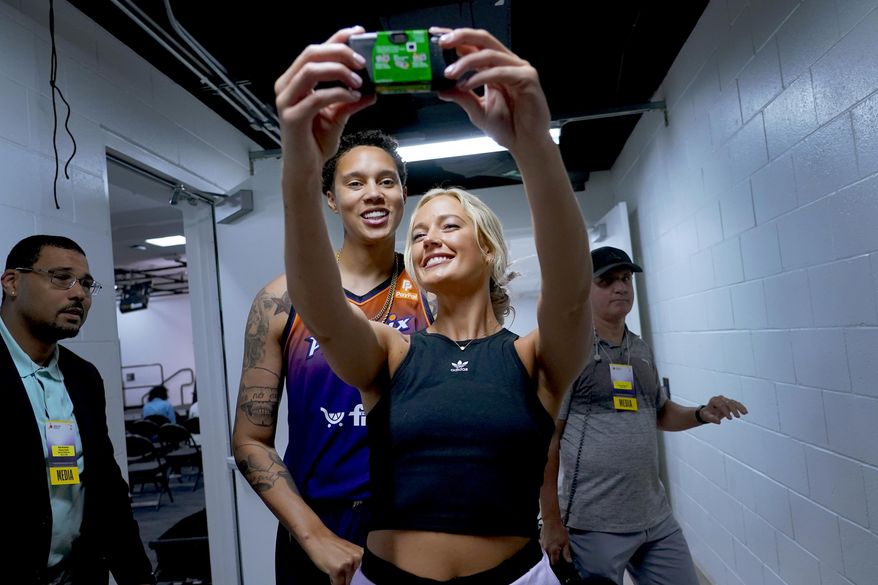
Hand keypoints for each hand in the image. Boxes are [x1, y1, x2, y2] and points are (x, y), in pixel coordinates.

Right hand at [274, 27, 376, 174]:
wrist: (305, 168)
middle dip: (340, 53)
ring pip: (311, 70)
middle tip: (362, 62)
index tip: (359, 33)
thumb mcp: (338, 116)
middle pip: (312, 53)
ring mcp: (287, 101)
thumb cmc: (316, 142)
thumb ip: (351, 100)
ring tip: (358, 82)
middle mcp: (286, 86)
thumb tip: (373, 90)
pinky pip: (317, 97)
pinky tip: (353, 97)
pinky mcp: (292, 117)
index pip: (316, 50)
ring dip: (339, 71)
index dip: (338, 38)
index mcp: (295, 80)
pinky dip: (338, 94)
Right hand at [301, 529, 362, 584]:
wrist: (316, 537)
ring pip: (346, 582)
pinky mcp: (337, 569)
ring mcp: (347, 564)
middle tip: (338, 570)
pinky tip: (330, 574)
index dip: (354, 575)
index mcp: (361, 553)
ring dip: (340, 580)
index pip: (361, 573)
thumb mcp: (348, 551)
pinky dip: (334, 583)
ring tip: (333, 568)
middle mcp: (356, 558)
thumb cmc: (330, 544)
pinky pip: (338, 584)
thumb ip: (354, 562)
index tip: (347, 574)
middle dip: (346, 577)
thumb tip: (356, 578)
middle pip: (353, 577)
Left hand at [434, 27, 551, 152]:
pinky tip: (465, 86)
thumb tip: (440, 89)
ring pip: (489, 54)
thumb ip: (461, 97)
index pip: (473, 45)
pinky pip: (499, 72)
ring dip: (466, 62)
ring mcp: (518, 68)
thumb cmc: (507, 127)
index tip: (434, 34)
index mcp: (494, 67)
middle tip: (441, 42)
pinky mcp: (526, 78)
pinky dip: (480, 77)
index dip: (455, 36)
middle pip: (483, 39)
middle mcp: (506, 63)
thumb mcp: (477, 110)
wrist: (525, 144)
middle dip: (460, 37)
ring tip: (449, 73)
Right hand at [540, 517, 571, 564]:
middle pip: (549, 558)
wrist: (551, 521)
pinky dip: (547, 547)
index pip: (554, 562)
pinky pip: (544, 547)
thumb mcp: (566, 542)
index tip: (561, 560)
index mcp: (553, 551)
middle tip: (559, 553)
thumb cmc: (560, 531)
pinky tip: (551, 542)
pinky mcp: (540, 541)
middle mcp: (546, 549)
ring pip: (546, 553)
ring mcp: (542, 545)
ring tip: (555, 546)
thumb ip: (566, 553)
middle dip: (554, 557)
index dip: (558, 563)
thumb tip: (569, 562)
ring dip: (550, 552)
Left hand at [700, 395, 747, 423]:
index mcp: (714, 400)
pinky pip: (736, 403)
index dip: (726, 411)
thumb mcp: (707, 417)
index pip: (721, 405)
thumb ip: (712, 419)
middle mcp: (720, 398)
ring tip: (745, 413)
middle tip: (737, 416)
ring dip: (740, 407)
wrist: (708, 411)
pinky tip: (745, 411)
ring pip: (733, 402)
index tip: (730, 418)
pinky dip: (741, 407)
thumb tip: (718, 422)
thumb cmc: (707, 414)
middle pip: (728, 402)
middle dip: (733, 409)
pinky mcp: (729, 402)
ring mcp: (725, 400)